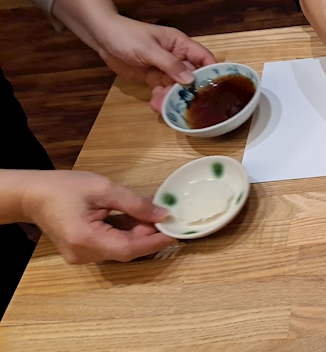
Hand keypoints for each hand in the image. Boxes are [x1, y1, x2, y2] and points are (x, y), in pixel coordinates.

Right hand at [22, 171, 177, 263]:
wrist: (32, 194)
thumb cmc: (64, 187)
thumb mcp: (103, 189)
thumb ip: (134, 204)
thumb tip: (162, 215)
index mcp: (85, 240)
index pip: (129, 249)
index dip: (155, 242)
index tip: (176, 234)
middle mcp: (83, 255)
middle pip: (126, 251)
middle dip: (149, 235)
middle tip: (166, 218)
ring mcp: (81, 256)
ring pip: (120, 250)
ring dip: (139, 235)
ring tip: (153, 216)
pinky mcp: (82, 252)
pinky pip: (111, 247)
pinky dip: (126, 235)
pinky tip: (136, 221)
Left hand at [91, 15, 215, 112]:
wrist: (102, 37)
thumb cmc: (127, 36)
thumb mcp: (149, 49)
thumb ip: (170, 64)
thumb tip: (190, 79)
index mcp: (180, 44)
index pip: (202, 57)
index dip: (210, 71)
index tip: (214, 88)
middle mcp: (176, 56)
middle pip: (190, 76)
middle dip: (188, 90)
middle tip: (187, 105)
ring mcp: (165, 68)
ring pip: (175, 86)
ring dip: (172, 97)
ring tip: (165, 108)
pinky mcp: (153, 77)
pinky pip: (162, 90)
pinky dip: (160, 98)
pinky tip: (156, 106)